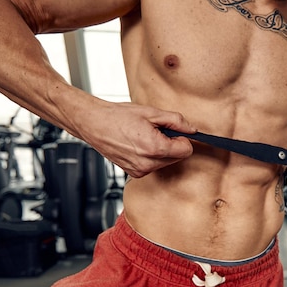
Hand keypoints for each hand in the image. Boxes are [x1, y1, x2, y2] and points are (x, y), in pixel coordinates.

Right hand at [79, 102, 195, 177]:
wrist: (94, 124)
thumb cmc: (118, 116)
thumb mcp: (152, 113)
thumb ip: (176, 121)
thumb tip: (192, 129)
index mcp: (155, 148)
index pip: (186, 151)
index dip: (183, 139)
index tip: (174, 132)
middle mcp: (148, 164)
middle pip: (177, 158)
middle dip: (172, 145)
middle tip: (156, 132)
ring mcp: (140, 171)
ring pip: (166, 163)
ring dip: (162, 151)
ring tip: (144, 138)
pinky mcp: (134, 174)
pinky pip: (153, 166)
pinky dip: (151, 157)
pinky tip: (138, 146)